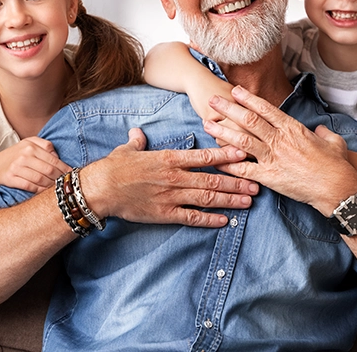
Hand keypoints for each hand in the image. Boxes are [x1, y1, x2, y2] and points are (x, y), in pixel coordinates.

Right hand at [0, 137, 70, 192]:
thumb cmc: (15, 156)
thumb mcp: (28, 144)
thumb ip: (44, 146)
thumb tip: (58, 156)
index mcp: (31, 145)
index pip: (53, 159)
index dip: (64, 168)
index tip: (71, 174)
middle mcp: (24, 155)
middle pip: (48, 170)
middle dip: (60, 178)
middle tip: (66, 184)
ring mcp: (17, 166)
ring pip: (40, 179)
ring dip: (51, 185)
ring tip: (58, 189)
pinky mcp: (10, 177)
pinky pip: (30, 186)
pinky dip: (39, 190)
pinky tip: (45, 192)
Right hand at [80, 128, 258, 227]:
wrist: (99, 189)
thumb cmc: (113, 167)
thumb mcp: (128, 149)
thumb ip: (139, 142)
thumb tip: (138, 134)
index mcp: (169, 158)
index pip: (204, 156)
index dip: (226, 155)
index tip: (244, 154)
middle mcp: (175, 177)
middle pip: (213, 180)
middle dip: (237, 182)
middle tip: (257, 184)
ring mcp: (171, 197)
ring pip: (207, 199)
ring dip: (230, 201)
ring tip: (248, 202)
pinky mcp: (164, 214)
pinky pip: (191, 218)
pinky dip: (209, 220)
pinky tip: (225, 221)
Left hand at [203, 86, 356, 215]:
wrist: (336, 189)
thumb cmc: (337, 165)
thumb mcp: (333, 142)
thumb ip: (322, 133)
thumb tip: (318, 130)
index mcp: (293, 129)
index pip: (266, 109)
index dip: (249, 99)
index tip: (235, 91)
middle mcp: (280, 140)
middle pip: (249, 120)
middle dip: (228, 109)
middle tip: (213, 100)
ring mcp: (273, 158)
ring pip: (242, 141)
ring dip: (222, 132)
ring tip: (208, 124)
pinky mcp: (269, 177)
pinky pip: (243, 169)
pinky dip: (228, 164)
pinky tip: (215, 159)